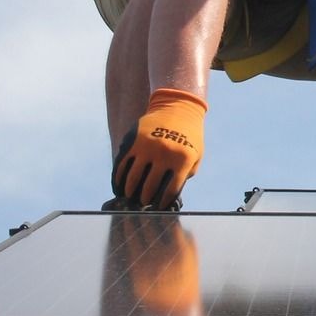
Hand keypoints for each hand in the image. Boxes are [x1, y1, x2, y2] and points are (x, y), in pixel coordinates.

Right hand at [113, 87, 206, 209]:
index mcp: (182, 160)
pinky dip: (119, 178)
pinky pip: (122, 164)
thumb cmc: (190, 136)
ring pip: (133, 178)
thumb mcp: (196, 154)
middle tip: (141, 204)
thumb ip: (186, 174)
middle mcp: (164, 154)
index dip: (162, 202)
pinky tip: (120, 186)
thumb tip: (170, 194)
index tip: (157, 207)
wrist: (178, 108)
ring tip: (129, 197)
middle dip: (144, 199)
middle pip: (149, 186)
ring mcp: (147, 147)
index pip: (170, 189)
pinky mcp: (134, 140)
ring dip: (129, 191)